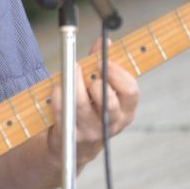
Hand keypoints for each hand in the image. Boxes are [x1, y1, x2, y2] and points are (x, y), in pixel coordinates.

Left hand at [47, 39, 138, 168]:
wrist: (73, 147)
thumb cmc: (90, 109)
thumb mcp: (102, 90)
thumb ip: (103, 64)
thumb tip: (104, 41)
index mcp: (126, 110)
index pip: (131, 92)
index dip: (117, 74)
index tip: (103, 61)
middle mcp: (112, 123)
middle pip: (109, 102)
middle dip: (97, 81)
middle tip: (88, 67)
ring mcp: (91, 131)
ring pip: (81, 104)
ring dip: (73, 83)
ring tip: (72, 71)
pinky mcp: (71, 135)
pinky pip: (62, 110)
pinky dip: (58, 94)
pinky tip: (58, 86)